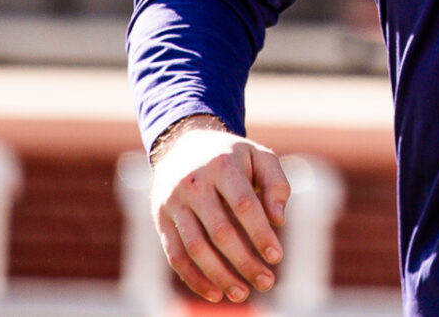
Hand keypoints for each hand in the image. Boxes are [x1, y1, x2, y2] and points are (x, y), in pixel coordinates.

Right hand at [149, 121, 291, 302]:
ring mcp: (173, 202)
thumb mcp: (259, 156)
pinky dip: (194, 279)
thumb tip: (278, 220)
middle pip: (220, 231)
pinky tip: (215, 293)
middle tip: (267, 282)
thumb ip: (276, 184)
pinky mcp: (160, 220)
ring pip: (195, 248)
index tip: (276, 257)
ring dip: (220, 276)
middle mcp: (193, 183)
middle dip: (244, 261)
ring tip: (243, 294)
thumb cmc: (232, 156)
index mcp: (222, 165)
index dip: (260, 233)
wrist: (182, 145)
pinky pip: (175, 255)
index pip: (243, 204)